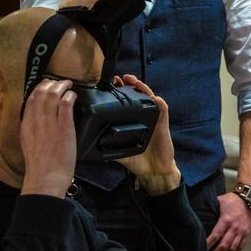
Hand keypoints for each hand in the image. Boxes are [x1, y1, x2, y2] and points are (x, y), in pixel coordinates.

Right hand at [19, 78, 76, 197]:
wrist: (46, 178)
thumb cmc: (40, 166)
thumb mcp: (30, 144)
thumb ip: (34, 130)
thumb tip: (42, 119)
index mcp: (26, 126)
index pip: (31, 100)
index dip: (40, 88)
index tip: (47, 85)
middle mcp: (36, 122)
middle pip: (41, 94)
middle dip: (51, 84)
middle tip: (60, 82)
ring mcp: (50, 124)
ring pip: (53, 96)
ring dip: (62, 87)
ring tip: (68, 85)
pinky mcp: (64, 128)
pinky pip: (65, 105)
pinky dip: (70, 96)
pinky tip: (73, 95)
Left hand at [115, 74, 180, 194]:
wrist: (154, 171)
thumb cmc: (138, 161)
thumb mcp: (119, 153)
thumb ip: (107, 147)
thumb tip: (88, 147)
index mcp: (133, 121)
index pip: (126, 102)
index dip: (120, 91)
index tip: (110, 84)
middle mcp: (144, 117)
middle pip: (138, 95)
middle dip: (130, 84)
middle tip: (121, 78)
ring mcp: (154, 119)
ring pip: (150, 98)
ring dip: (143, 89)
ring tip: (135, 82)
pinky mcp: (163, 125)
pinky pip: (162, 111)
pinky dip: (159, 104)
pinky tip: (155, 99)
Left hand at [206, 193, 250, 250]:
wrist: (249, 198)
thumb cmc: (233, 200)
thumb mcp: (219, 201)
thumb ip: (211, 208)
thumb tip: (199, 212)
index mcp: (226, 219)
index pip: (216, 235)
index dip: (208, 244)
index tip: (202, 249)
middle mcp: (234, 227)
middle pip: (223, 245)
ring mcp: (242, 231)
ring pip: (232, 248)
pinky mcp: (247, 233)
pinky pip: (240, 246)